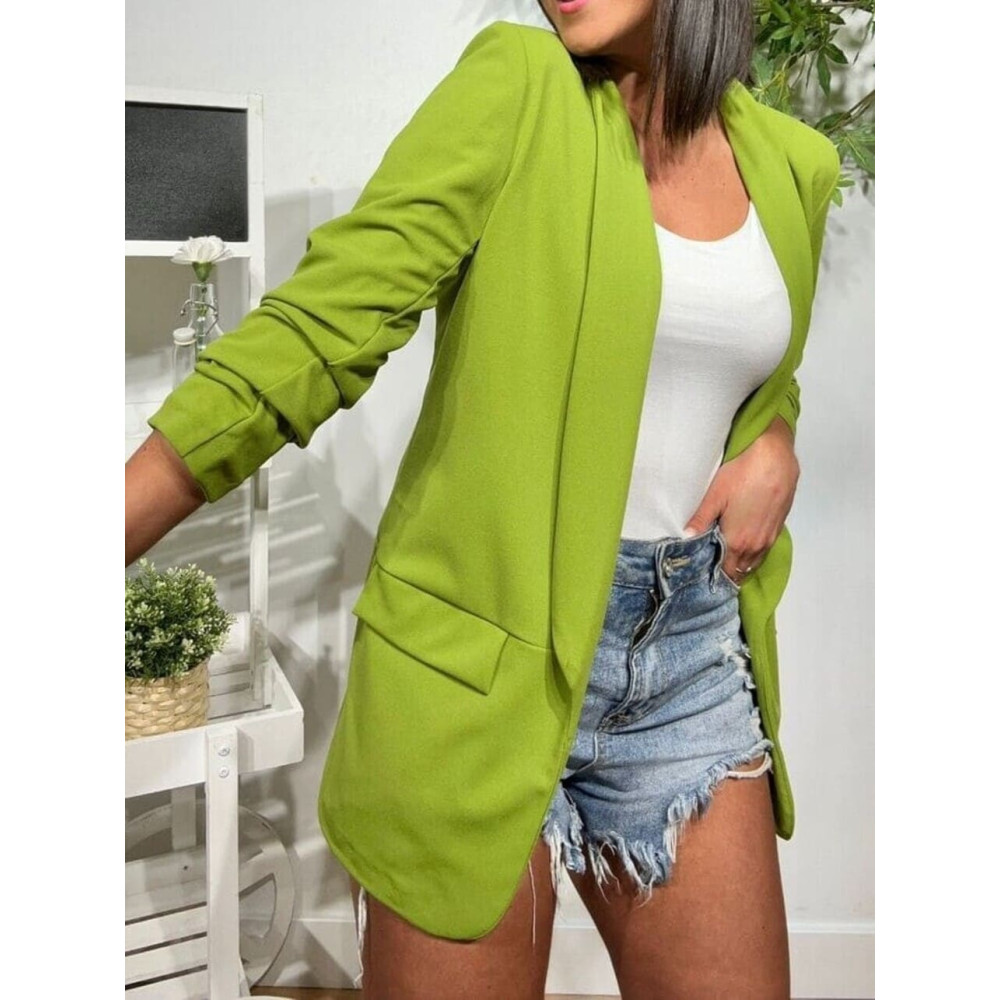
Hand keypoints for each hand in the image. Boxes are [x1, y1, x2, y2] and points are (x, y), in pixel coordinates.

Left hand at [684, 416, 798, 585]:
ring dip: (741, 564)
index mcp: (738, 542)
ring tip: (726, 561)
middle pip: (740, 570)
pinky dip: (753, 553)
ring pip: (754, 561)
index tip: (702, 576)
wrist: (774, 456)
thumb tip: (686, 538)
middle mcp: (756, 545)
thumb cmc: (742, 473)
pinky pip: (764, 549)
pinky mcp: (779, 526)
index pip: (725, 572)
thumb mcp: (715, 496)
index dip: (714, 576)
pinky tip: (744, 544)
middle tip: (711, 569)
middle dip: (726, 572)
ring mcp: (770, 536)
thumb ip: (700, 520)